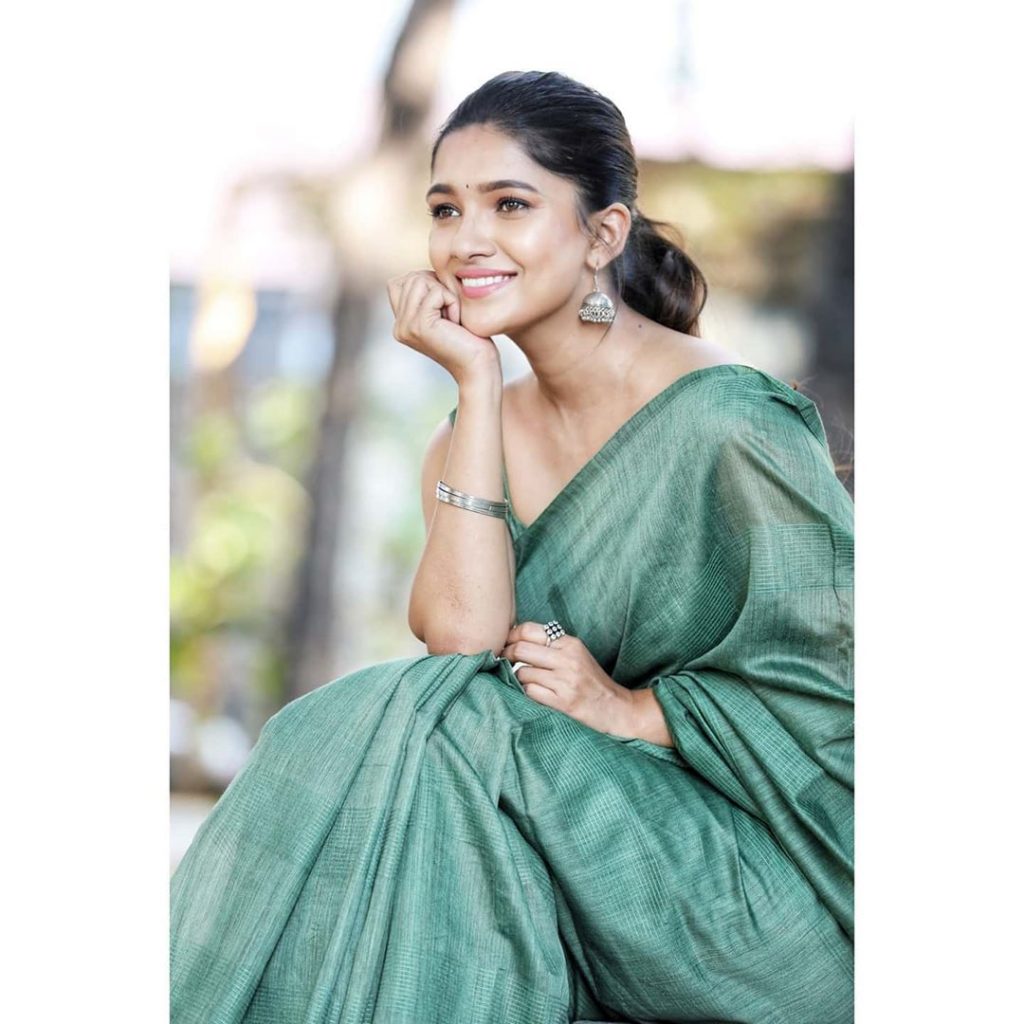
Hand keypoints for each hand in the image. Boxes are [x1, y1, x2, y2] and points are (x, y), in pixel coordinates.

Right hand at [386, 269, 499, 383]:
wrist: (479, 368)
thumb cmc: (470, 340)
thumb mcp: (444, 312)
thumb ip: (428, 294)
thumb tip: (425, 271)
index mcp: (401, 324)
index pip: (399, 282)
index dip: (425, 283)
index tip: (444, 306)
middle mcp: (399, 326)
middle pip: (411, 277)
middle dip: (438, 287)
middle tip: (451, 314)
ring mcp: (406, 327)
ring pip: (420, 280)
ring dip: (445, 293)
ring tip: (453, 318)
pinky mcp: (419, 326)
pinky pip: (436, 293)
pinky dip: (452, 302)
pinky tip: (457, 322)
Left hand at [500, 622, 637, 737]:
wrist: (615, 708)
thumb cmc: (591, 681)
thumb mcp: (576, 655)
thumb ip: (551, 645)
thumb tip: (514, 637)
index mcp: (570, 643)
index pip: (528, 630)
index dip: (511, 636)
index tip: (506, 643)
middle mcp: (568, 659)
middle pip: (521, 649)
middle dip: (507, 655)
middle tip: (504, 661)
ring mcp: (565, 681)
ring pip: (522, 672)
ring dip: (518, 678)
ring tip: (525, 680)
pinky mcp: (563, 702)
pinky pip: (529, 692)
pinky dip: (526, 692)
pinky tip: (535, 693)